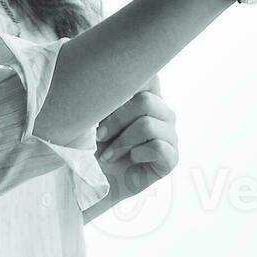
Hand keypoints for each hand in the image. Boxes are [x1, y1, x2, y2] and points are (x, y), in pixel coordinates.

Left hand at [93, 74, 177, 200]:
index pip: (150, 77)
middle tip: (99, 135)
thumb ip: (110, 94)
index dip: (130, 85)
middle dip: (117, 119)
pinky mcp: (171, 159)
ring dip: (122, 141)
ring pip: (148, 125)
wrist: (86, 183)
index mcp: (146, 96)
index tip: (106, 100)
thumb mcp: (93, 114)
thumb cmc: (87, 145)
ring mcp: (169, 135)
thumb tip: (114, 73)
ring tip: (108, 154)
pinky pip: (159, 147)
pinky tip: (129, 161)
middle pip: (146, 101)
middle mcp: (161, 113)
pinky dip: (137, 154)